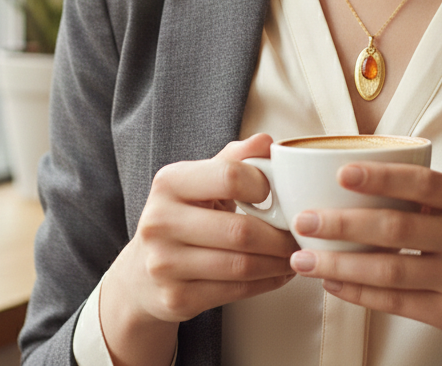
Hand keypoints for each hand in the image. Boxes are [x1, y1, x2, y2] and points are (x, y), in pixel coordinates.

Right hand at [100, 134, 297, 365]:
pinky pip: (235, 291)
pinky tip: (279, 273)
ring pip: (241, 265)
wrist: (140, 273)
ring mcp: (165, 264)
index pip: (229, 176)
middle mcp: (160, 222)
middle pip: (240, 230)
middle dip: (280, 235)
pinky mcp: (176, 299)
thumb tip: (267, 141)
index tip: (277, 193)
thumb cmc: (183, 216)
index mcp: (169, 182)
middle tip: (301, 233)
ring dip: (278, 262)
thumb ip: (234, 158)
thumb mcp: (200, 180)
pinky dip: (267, 282)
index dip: (262, 184)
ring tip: (295, 253)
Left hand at [287, 163, 441, 365]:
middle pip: (397, 229)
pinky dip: (359, 294)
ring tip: (307, 259)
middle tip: (307, 219)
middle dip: (343, 224)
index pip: (423, 184)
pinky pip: (396, 302)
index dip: (381, 178)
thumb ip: (428, 197)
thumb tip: (362, 179)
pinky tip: (335, 284)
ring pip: (390, 270)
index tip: (343, 173)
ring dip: (341, 266)